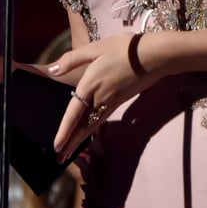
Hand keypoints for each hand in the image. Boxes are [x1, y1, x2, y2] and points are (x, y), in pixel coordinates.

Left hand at [51, 33, 156, 161]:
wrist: (154, 55)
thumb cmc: (124, 48)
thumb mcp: (95, 48)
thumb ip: (72, 59)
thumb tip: (52, 70)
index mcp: (90, 85)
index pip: (73, 114)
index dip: (64, 132)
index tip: (56, 147)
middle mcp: (100, 98)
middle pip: (83, 126)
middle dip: (71, 143)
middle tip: (59, 159)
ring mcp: (112, 101)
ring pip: (93, 125)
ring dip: (81, 139)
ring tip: (71, 151)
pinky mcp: (121, 100)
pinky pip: (102, 119)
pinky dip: (93, 129)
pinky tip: (89, 131)